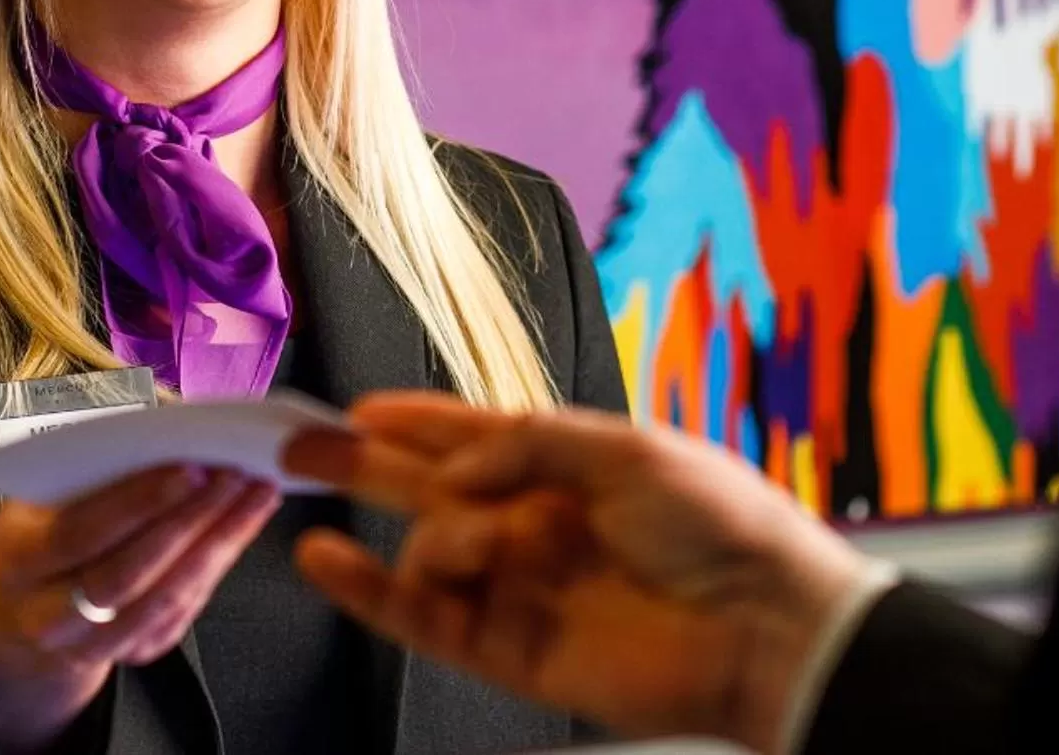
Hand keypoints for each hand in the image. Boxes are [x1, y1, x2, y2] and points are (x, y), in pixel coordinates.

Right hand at [0, 463, 278, 753]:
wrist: (26, 603)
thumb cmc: (45, 522)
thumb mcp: (46, 488)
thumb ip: (93, 462)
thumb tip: (167, 427)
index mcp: (18, 558)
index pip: (78, 533)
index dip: (136, 503)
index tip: (190, 467)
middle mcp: (48, 614)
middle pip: (126, 575)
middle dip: (188, 522)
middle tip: (235, 474)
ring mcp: (92, 644)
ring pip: (165, 598)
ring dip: (220, 541)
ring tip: (257, 491)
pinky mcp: (135, 652)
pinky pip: (186, 609)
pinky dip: (222, 560)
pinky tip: (248, 519)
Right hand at [282, 394, 872, 753]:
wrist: (764, 624)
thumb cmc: (716, 523)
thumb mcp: (627, 449)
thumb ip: (527, 443)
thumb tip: (448, 468)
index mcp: (565, 467)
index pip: (469, 434)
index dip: (413, 419)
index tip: (354, 407)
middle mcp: (532, 522)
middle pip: (427, 488)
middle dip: (362, 462)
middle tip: (293, 445)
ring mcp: (518, 587)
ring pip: (431, 549)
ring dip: (436, 534)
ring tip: (489, 540)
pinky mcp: (509, 650)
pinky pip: (423, 618)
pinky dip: (369, 590)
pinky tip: (326, 558)